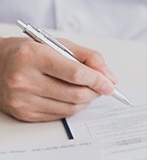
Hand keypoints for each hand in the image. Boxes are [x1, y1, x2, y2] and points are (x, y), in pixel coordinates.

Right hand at [0, 37, 115, 121]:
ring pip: (70, 108)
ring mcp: (22, 100)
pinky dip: (73, 107)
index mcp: (32, 57)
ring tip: (87, 90)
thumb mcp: (57, 44)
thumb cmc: (28, 52)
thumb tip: (109, 77)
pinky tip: (71, 97)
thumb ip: (88, 57)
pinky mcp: (24, 114)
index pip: (75, 74)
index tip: (110, 84)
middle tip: (102, 87)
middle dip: (95, 92)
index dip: (98, 80)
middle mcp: (24, 80)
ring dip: (87, 101)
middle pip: (75, 94)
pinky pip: (60, 115)